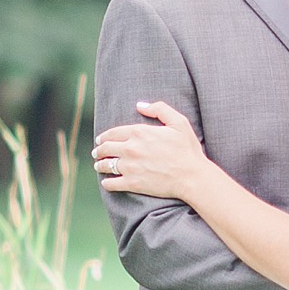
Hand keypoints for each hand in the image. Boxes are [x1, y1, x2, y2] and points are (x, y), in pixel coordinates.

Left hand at [93, 102, 208, 202]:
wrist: (192, 176)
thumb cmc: (187, 149)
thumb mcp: (179, 122)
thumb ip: (159, 109)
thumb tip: (140, 105)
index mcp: (139, 132)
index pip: (113, 133)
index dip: (104, 136)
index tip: (101, 139)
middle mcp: (131, 148)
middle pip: (105, 148)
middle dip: (99, 150)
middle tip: (97, 153)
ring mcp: (130, 167)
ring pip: (106, 165)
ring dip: (100, 165)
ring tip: (99, 166)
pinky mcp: (132, 183)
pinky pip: (111, 183)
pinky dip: (106, 183)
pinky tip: (107, 182)